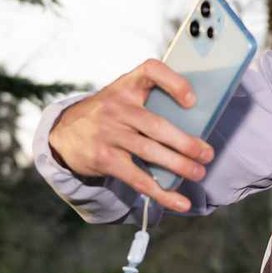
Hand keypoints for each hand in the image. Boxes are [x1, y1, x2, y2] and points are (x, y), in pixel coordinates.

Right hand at [46, 59, 212, 212]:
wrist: (63, 133)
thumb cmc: (108, 114)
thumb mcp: (122, 97)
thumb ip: (150, 101)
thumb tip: (197, 123)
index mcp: (126, 86)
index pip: (151, 70)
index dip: (174, 82)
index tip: (192, 100)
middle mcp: (116, 107)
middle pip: (157, 126)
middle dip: (186, 143)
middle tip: (208, 154)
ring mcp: (109, 133)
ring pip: (150, 152)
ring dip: (180, 166)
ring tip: (199, 173)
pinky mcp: (105, 158)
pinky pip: (138, 178)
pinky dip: (162, 193)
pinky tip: (180, 202)